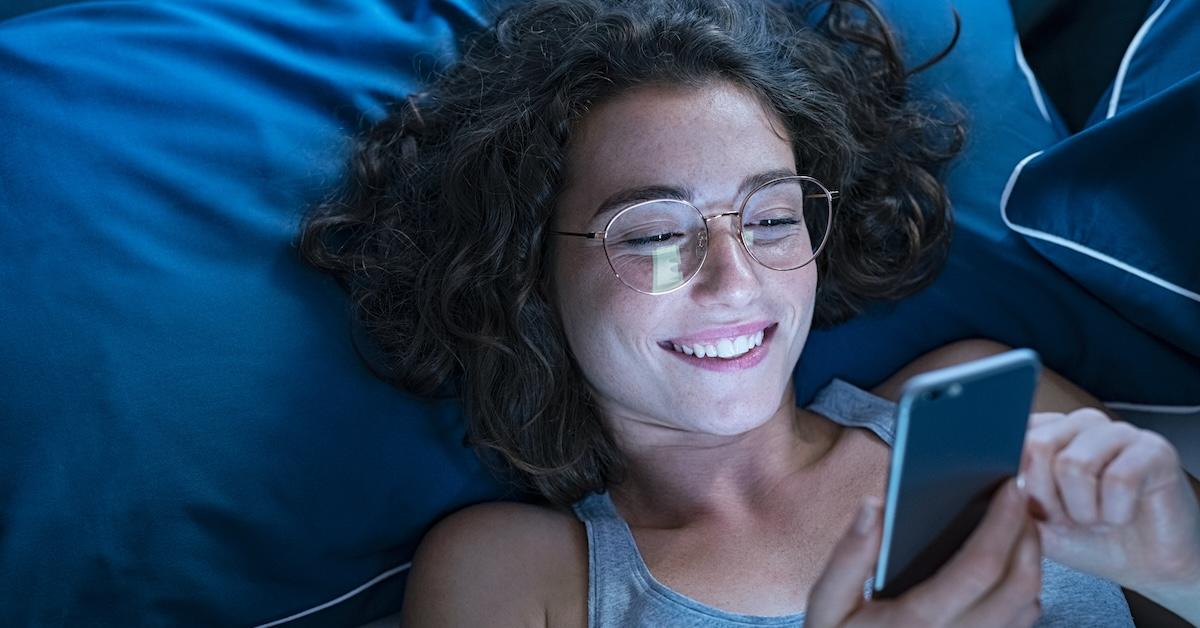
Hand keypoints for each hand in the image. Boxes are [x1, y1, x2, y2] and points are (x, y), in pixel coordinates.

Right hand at [806, 479, 1041, 627]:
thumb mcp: (825, 608)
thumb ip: (847, 558)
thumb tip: (874, 505)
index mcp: (916, 625)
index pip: (979, 567)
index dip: (1002, 522)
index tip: (1009, 486)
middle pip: (1019, 586)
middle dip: (1029, 536)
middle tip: (1020, 499)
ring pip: (1027, 608)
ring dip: (1031, 562)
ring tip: (1017, 524)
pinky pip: (1017, 627)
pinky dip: (1024, 591)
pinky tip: (1006, 567)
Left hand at [1020, 408, 1199, 618]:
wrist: (1144, 565)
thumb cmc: (1087, 538)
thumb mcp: (1032, 522)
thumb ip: (1006, 496)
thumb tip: (986, 478)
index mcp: (1045, 432)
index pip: (1009, 437)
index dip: (1015, 483)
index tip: (1032, 509)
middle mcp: (1078, 424)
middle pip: (1036, 446)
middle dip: (1048, 499)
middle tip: (1070, 518)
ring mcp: (1117, 432)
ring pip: (1073, 463)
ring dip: (1083, 510)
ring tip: (1097, 517)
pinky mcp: (1153, 449)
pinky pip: (1118, 479)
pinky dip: (1115, 512)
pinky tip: (1122, 516)